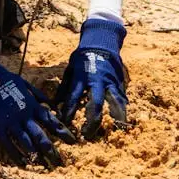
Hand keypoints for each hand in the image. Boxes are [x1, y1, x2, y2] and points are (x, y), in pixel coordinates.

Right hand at [0, 42, 74, 167]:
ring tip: (43, 165)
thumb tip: (54, 107)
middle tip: (59, 162)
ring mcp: (10, 122)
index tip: (72, 141)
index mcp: (31, 104)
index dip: (62, 131)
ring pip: (25, 142)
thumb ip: (40, 96)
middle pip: (40, 135)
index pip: (51, 120)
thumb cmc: (6, 80)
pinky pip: (8, 144)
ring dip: (35, 155)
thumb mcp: (26, 84)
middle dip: (50, 149)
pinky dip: (15, 155)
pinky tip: (23, 164)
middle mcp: (23, 115)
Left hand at [56, 18, 127, 139]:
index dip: (68, 112)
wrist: (101, 43)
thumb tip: (55, 106)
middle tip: (87, 135)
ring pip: (114, 102)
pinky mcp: (119, 82)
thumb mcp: (69, 70)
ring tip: (114, 131)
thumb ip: (64, 87)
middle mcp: (97, 80)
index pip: (73, 97)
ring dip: (114, 117)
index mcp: (81, 77)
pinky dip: (123, 108)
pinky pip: (122, 97)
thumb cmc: (82, 58)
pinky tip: (123, 121)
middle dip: (92, 121)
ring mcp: (110, 81)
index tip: (64, 124)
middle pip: (95, 103)